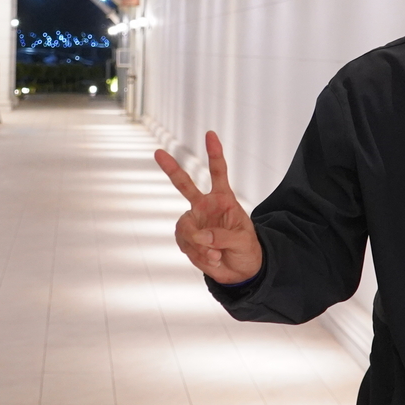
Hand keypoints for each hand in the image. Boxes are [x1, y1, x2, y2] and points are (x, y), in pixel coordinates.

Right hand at [153, 131, 264, 284]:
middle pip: (184, 184)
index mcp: (224, 199)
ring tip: (215, 255)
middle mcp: (205, 206)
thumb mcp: (243, 241)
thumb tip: (201, 237)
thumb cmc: (246, 249)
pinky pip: (185, 244)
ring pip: (184, 227)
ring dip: (198, 245)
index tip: (210, 134)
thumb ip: (222, 236)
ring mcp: (194, 222)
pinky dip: (198, 255)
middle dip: (171, 168)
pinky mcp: (187, 239)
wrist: (239, 271)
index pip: (218, 172)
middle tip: (158, 152)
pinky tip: (212, 259)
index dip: (214, 153)